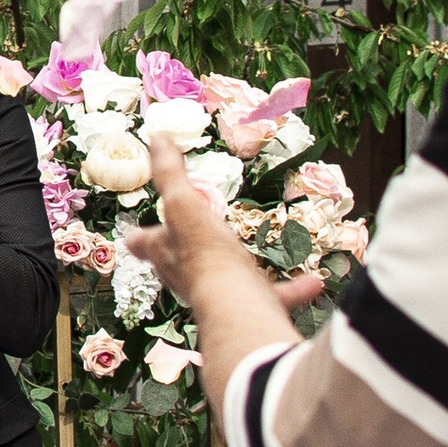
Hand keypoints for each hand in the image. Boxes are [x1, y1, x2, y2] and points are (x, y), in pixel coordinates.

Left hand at [125, 135, 320, 314]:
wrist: (236, 306)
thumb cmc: (204, 252)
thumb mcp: (184, 203)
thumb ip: (170, 173)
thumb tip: (157, 136)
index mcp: (167, 253)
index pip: (144, 243)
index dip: (140, 237)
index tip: (133, 235)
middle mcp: (187, 279)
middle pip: (177, 267)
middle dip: (181, 256)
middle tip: (188, 244)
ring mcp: (219, 297)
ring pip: (224, 285)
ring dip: (237, 273)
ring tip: (246, 262)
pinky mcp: (251, 310)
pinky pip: (273, 297)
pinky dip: (292, 289)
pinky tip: (314, 282)